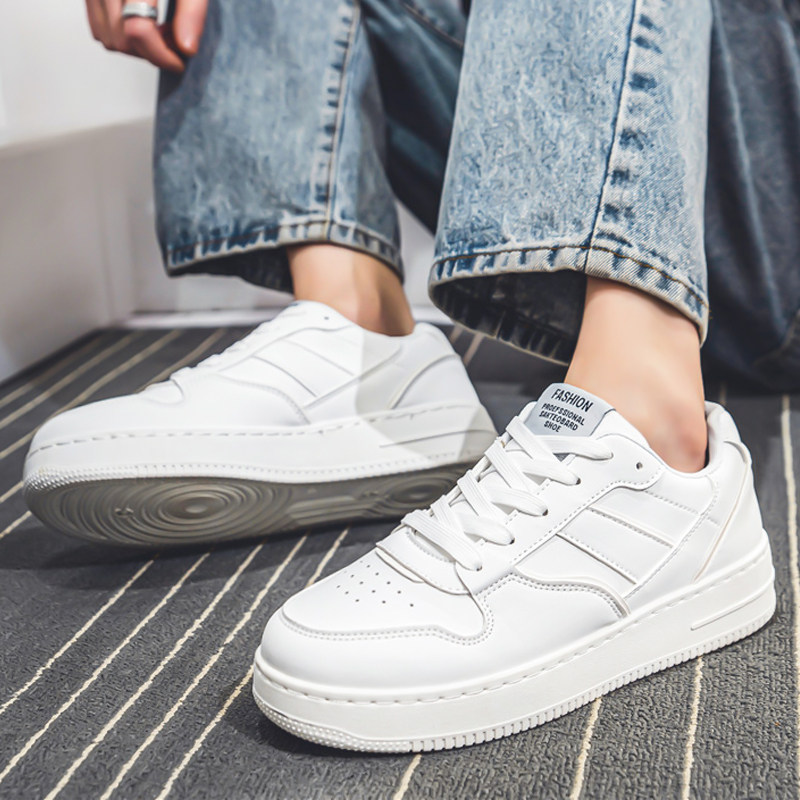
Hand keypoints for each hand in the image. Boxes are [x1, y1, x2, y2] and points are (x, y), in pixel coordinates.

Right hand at [85, 0, 207, 72]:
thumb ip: (192, 12)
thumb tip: (187, 50)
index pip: (137, 29)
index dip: (161, 55)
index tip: (181, 62)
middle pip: (119, 38)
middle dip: (150, 52)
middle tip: (175, 42)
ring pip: (105, 36)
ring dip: (135, 46)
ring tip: (162, 30)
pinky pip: (97, 23)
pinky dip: (121, 33)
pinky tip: (147, 21)